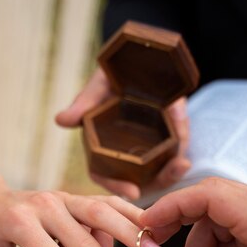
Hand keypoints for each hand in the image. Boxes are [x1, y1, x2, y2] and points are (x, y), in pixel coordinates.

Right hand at [56, 67, 190, 198]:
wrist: (144, 54)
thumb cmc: (115, 71)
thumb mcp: (100, 85)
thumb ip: (84, 102)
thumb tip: (61, 120)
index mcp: (102, 145)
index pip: (103, 174)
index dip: (114, 185)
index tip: (132, 192)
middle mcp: (124, 151)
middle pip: (136, 179)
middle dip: (152, 184)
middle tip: (166, 181)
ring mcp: (147, 146)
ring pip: (157, 172)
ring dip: (170, 174)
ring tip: (182, 165)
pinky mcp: (167, 137)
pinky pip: (173, 154)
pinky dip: (179, 157)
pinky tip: (185, 159)